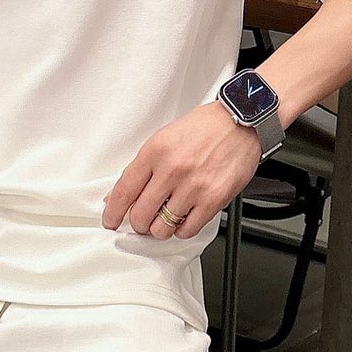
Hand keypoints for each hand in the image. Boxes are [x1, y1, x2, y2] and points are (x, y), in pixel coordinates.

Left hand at [101, 101, 264, 241]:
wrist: (241, 122)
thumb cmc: (205, 129)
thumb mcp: (164, 139)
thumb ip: (143, 167)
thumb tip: (122, 194)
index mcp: (155, 152)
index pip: (124, 191)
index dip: (113, 213)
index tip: (110, 220)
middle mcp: (172, 170)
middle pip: (140, 216)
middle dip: (138, 223)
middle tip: (143, 219)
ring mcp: (193, 187)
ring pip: (162, 228)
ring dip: (160, 228)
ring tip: (166, 217)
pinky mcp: (213, 199)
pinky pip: (187, 230)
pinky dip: (182, 229)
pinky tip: (184, 217)